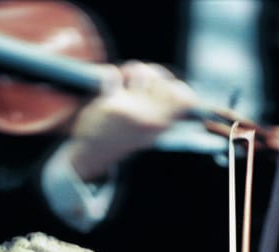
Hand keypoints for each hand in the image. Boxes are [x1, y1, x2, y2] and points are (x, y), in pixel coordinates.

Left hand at [62, 61, 197, 181]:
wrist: (92, 154)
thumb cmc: (122, 136)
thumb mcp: (149, 129)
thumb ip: (162, 109)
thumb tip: (173, 82)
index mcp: (161, 125)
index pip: (185, 98)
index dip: (176, 85)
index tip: (162, 86)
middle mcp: (149, 119)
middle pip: (161, 78)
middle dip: (151, 73)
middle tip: (138, 81)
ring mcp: (130, 111)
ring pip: (139, 71)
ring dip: (130, 71)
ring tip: (123, 80)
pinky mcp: (110, 105)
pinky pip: (113, 74)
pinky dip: (110, 74)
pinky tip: (108, 83)